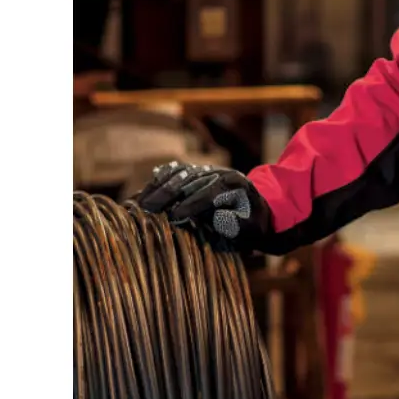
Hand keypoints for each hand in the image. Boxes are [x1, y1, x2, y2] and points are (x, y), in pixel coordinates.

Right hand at [133, 161, 270, 251]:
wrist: (257, 209)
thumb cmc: (253, 224)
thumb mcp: (253, 229)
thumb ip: (237, 225)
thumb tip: (218, 219)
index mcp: (234, 184)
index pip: (208, 192)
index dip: (191, 205)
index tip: (174, 218)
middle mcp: (218, 172)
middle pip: (188, 180)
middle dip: (167, 195)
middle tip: (148, 210)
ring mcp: (205, 169)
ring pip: (177, 173)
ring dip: (157, 187)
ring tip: (140, 203)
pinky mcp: (195, 172)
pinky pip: (173, 172)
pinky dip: (158, 181)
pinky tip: (144, 192)